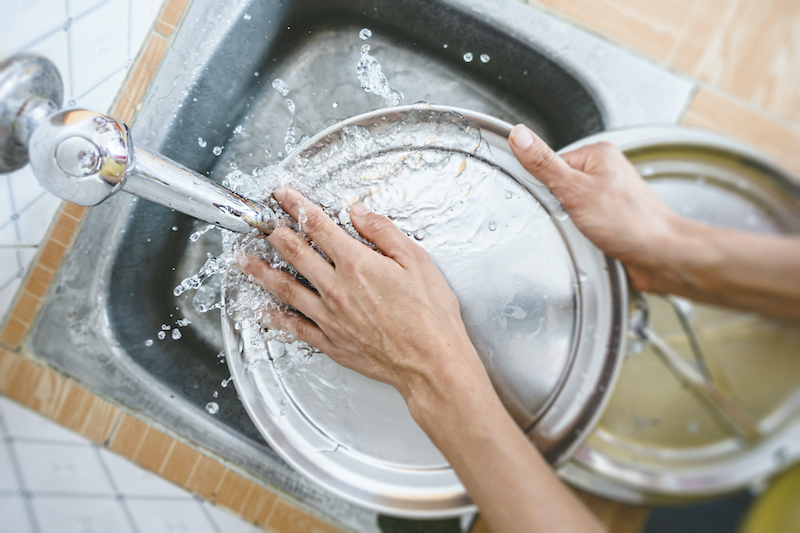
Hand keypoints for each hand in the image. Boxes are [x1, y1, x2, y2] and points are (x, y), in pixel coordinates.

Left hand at [237, 187, 604, 532]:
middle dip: (274, 233)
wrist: (430, 363)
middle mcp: (336, 288)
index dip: (297, 206)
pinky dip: (275, 318)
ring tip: (242, 259)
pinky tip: (262, 312)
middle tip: (259, 223)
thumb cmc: (430, 315)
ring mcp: (329, 316)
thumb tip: (359, 213)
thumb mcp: (417, 261)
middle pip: (294, 253)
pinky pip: (294, 327)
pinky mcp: (330, 341)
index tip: (284, 195)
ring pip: (285, 288)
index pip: (318, 226)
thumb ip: (384, 233)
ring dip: (261, 271)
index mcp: (357, 263)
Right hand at [509, 124, 683, 293]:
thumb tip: (520, 136)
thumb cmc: (630, 223)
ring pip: (569, 207)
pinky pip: (582, 223)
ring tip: (586, 231)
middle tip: (573, 218)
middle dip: (558, 208)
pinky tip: (592, 240)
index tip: (553, 200)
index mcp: (597, 154)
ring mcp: (609, 194)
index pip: (550, 164)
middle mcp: (606, 171)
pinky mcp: (611, 216)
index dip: (546, 187)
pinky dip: (582, 234)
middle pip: (558, 186)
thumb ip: (544, 164)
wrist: (661, 255)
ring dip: (570, 224)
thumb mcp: (575, 190)